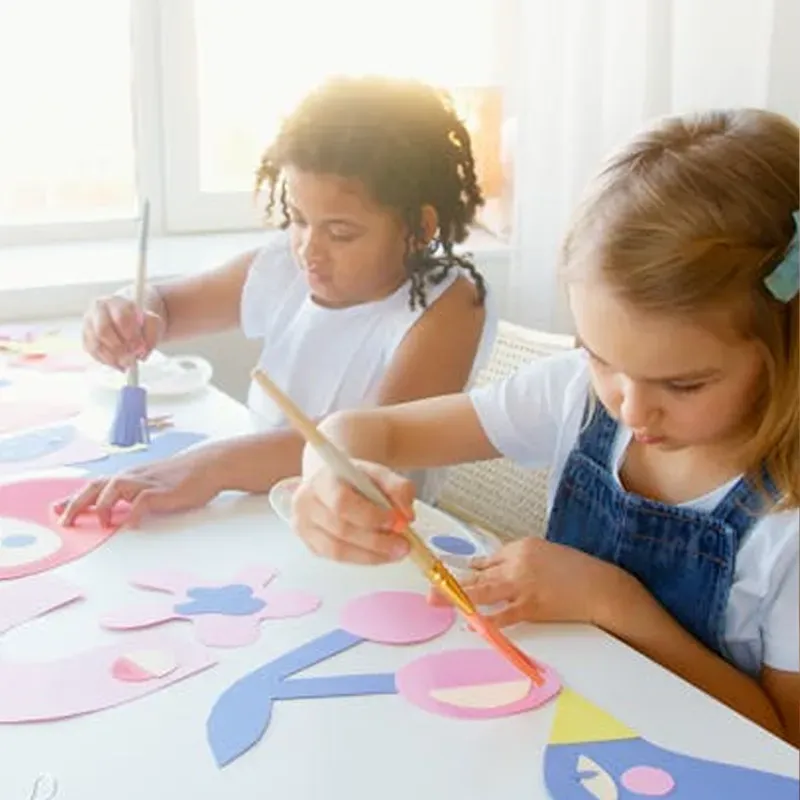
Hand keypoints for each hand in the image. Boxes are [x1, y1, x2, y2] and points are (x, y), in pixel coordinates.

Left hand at [53, 451, 221, 527]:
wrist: (211, 464)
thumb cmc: (186, 475)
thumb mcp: (155, 483)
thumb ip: (137, 495)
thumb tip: (122, 512)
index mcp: (131, 476)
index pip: (95, 486)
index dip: (74, 498)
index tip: (57, 509)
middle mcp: (134, 477)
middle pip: (97, 486)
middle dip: (77, 503)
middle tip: (63, 520)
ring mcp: (148, 482)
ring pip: (114, 488)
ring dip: (103, 506)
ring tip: (99, 524)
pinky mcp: (163, 491)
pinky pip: (142, 502)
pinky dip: (134, 514)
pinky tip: (132, 525)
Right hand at [82, 294, 163, 369]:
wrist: (130, 320)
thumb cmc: (140, 321)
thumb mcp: (153, 323)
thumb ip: (151, 335)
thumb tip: (141, 352)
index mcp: (116, 302)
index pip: (121, 318)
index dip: (131, 335)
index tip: (139, 347)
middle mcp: (98, 310)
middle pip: (103, 331)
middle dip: (119, 348)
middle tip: (131, 357)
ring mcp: (89, 324)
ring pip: (96, 344)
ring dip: (113, 358)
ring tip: (127, 363)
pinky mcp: (85, 338)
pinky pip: (93, 353)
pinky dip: (107, 362)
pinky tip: (119, 364)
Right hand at [291, 461, 415, 564]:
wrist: (335, 482)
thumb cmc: (356, 478)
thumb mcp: (379, 473)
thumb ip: (398, 488)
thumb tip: (407, 515)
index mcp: (322, 480)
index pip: (342, 502)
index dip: (369, 515)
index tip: (395, 521)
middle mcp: (306, 504)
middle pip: (340, 529)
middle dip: (376, 541)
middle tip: (403, 545)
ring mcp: (304, 527)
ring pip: (338, 550)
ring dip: (371, 555)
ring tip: (396, 553)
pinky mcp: (310, 544)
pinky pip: (337, 558)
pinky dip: (362, 559)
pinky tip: (380, 555)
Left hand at [442, 537, 631, 627]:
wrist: (602, 588)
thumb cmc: (577, 571)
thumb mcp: (544, 555)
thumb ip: (517, 561)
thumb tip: (491, 570)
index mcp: (521, 546)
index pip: (487, 559)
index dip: (467, 570)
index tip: (448, 574)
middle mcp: (518, 562)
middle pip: (478, 573)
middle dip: (452, 581)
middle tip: (431, 587)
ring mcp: (523, 585)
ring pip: (483, 591)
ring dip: (458, 598)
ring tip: (437, 601)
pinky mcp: (531, 606)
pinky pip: (502, 615)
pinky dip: (486, 620)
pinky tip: (471, 623)